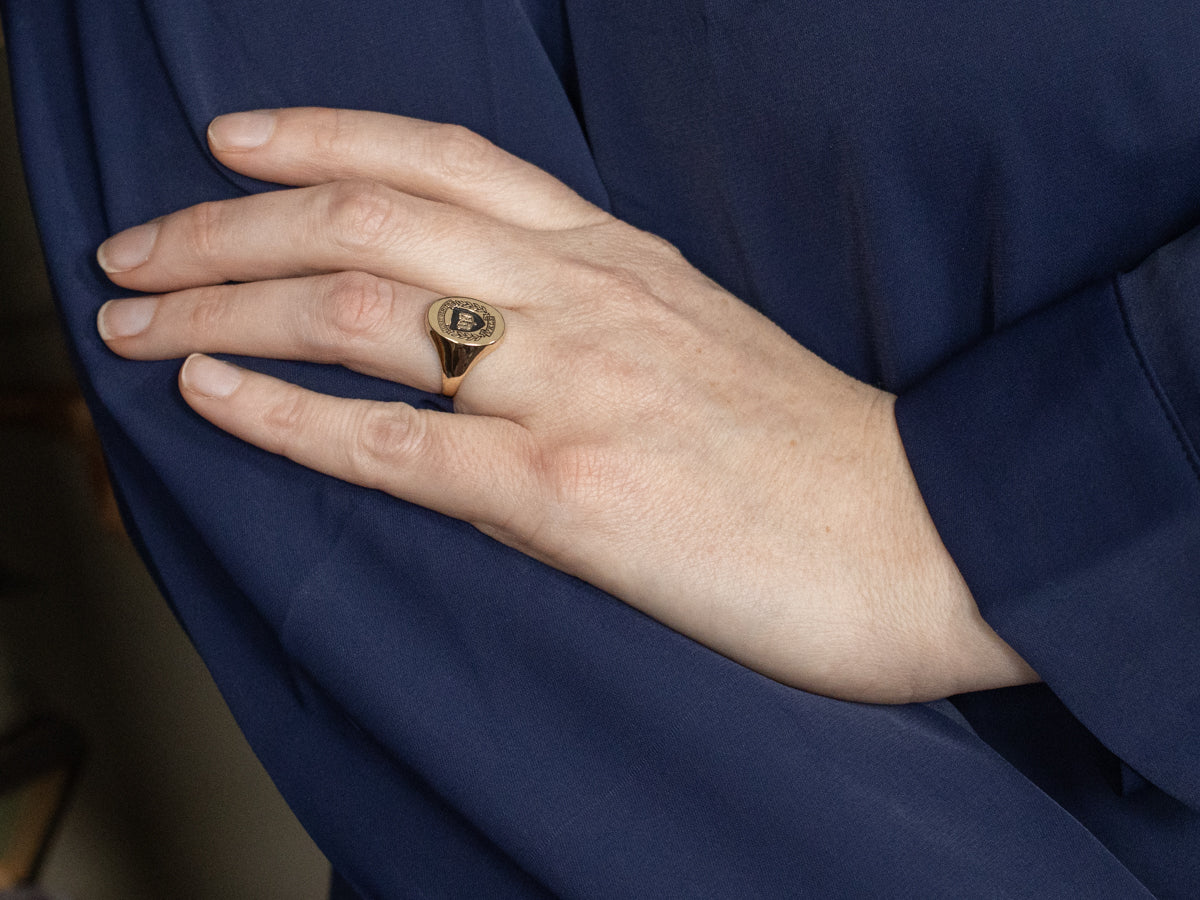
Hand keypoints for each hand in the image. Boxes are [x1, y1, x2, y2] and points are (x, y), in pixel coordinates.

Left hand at [96, 108, 1035, 702]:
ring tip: (130, 312)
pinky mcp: (568, 492)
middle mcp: (584, 299)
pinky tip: (206, 392)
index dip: (321, 137)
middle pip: (369, 218)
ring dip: (222, 299)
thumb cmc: (819, 453)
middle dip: (227, 221)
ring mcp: (572, 389)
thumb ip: (599, 316)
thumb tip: (500, 328)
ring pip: (360, 309)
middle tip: (138, 240)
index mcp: (618, 259)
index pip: (442, 159)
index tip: (234, 140)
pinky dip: (279, 413)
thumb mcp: (702, 342)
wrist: (927, 536)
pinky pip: (390, 442)